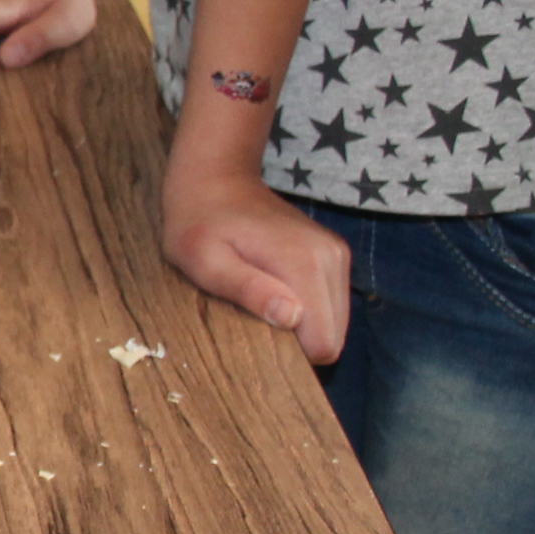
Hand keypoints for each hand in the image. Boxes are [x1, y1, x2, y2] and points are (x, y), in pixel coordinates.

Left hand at [159, 158, 349, 363]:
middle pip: (334, 335)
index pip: (325, 344)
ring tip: (261, 300)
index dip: (292, 354)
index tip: (256, 335)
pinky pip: (330, 302)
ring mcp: (336, 253)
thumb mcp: (204, 262)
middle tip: (253, 318)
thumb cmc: (198, 224)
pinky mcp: (333, 253)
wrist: (214, 179)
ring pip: (334, 320)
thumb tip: (292, 317)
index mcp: (304, 264)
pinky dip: (306, 307)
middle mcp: (331, 258)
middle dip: (298, 340)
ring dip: (302, 323)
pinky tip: (274, 290)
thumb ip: (247, 289)